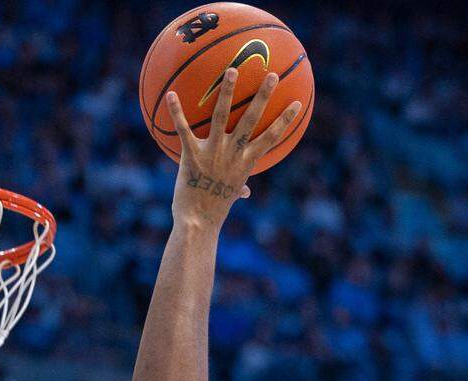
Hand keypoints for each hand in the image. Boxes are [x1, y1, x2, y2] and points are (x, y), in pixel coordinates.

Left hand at [167, 69, 301, 229]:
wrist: (197, 223)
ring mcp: (213, 152)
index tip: (297, 104)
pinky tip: (170, 94)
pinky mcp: (191, 155)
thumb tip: (245, 192)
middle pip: (251, 120)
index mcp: (245, 162)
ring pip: (222, 116)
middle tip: (270, 75)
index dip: (285, 120)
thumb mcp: (230, 198)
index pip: (271, 138)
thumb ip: (238, 188)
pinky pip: (183, 129)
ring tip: (232, 71)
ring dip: (227, 92)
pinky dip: (176, 112)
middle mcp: (232, 153)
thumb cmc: (214, 211)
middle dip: (263, 96)